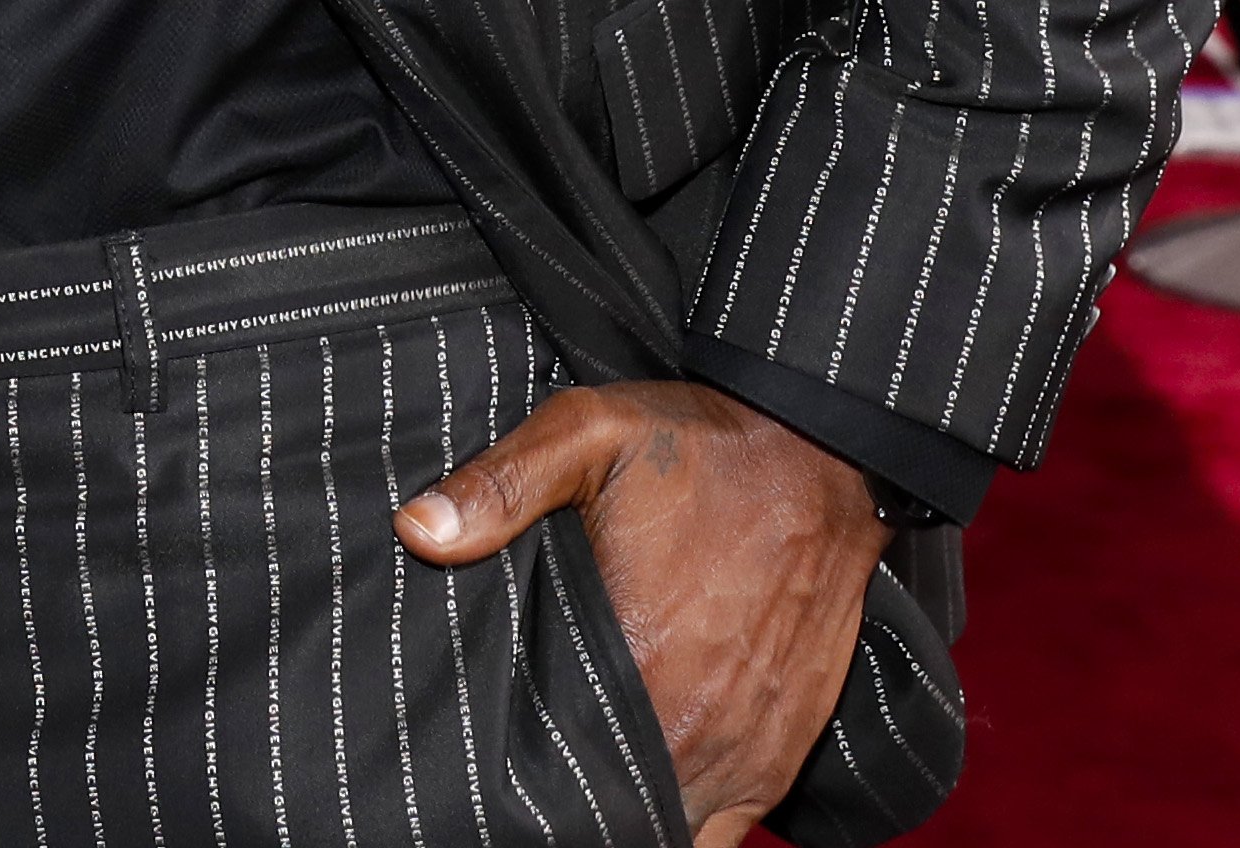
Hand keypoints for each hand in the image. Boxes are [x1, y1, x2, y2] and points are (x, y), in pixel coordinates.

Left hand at [399, 380, 880, 845]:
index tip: (499, 766)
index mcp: (636, 659)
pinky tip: (647, 795)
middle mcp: (692, 724)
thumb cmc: (702, 446)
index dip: (522, 782)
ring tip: (582, 793)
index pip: (559, 771)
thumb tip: (416, 531)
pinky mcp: (781, 750)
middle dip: (571, 805)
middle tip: (534, 774)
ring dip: (628, 818)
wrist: (823, 452)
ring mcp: (743, 749)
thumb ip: (500, 485)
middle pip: (614, 815)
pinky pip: (728, 832)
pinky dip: (686, 825)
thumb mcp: (587, 432)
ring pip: (672, 833)